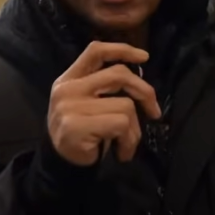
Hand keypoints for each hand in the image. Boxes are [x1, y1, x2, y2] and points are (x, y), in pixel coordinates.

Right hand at [47, 42, 161, 165]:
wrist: (60, 165)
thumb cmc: (80, 133)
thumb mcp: (85, 104)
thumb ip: (102, 87)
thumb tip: (140, 84)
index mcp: (69, 79)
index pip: (95, 51)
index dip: (122, 49)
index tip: (145, 57)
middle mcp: (68, 89)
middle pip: (119, 75)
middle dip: (145, 92)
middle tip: (154, 111)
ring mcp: (71, 106)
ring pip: (126, 105)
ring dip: (134, 130)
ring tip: (126, 144)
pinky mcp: (78, 125)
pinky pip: (122, 124)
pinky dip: (129, 141)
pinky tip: (122, 152)